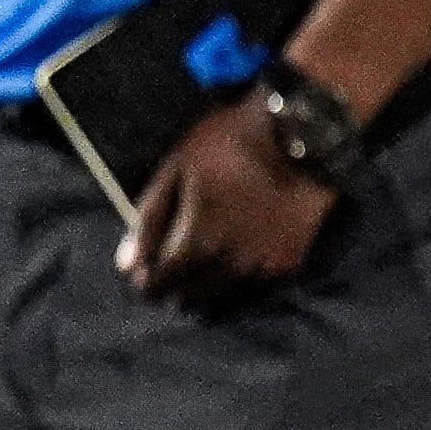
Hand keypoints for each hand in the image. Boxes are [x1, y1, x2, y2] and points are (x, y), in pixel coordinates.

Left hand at [120, 90, 338, 303]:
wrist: (303, 132)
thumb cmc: (231, 143)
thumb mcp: (177, 168)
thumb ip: (150, 219)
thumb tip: (127, 265)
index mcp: (198, 244)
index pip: (158, 285)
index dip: (145, 280)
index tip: (144, 268)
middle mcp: (231, 266)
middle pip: (189, 297)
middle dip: (174, 286)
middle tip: (172, 266)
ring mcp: (263, 267)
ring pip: (222, 297)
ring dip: (206, 287)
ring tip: (201, 267)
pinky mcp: (290, 261)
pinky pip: (254, 286)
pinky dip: (239, 279)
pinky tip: (236, 258)